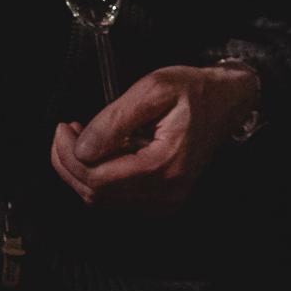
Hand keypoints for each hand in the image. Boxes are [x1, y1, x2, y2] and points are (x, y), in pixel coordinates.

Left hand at [50, 62, 260, 213]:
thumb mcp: (154, 89)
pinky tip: (99, 152)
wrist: (228, 102)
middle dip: (69, 164)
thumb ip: (115, 120)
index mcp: (165, 166)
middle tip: (64, 133)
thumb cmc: (195, 91)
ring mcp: (166, 201)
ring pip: (103, 200)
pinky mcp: (163, 200)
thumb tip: (81, 148)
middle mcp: (167, 193)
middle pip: (96, 194)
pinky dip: (99, 177)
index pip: (98, 179)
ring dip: (82, 171)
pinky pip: (117, 198)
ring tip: (78, 139)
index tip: (62, 127)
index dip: (69, 156)